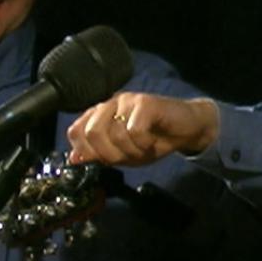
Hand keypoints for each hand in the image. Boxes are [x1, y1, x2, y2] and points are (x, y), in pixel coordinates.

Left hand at [66, 92, 219, 165]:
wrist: (188, 128)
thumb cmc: (155, 140)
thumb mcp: (123, 154)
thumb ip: (98, 154)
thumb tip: (73, 159)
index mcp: (100, 115)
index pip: (75, 131)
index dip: (85, 151)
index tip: (105, 160)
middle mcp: (110, 104)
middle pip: (91, 132)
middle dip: (109, 154)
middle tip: (127, 158)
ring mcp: (127, 101)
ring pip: (114, 134)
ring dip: (131, 151)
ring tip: (144, 149)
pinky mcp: (145, 102)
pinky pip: (134, 131)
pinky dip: (144, 144)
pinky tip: (151, 142)